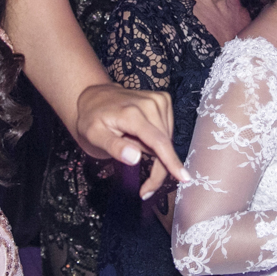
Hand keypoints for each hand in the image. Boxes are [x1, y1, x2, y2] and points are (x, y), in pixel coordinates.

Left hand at [75, 83, 187, 198]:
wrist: (96, 96)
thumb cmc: (92, 119)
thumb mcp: (93, 136)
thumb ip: (114, 147)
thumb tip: (135, 158)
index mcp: (132, 113)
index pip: (158, 141)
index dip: (170, 162)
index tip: (184, 179)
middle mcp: (150, 103)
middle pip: (165, 145)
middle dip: (158, 167)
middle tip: (140, 179)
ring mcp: (159, 99)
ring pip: (167, 140)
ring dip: (155, 151)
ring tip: (132, 142)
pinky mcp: (164, 99)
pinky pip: (167, 131)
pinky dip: (158, 140)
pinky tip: (141, 135)